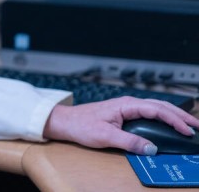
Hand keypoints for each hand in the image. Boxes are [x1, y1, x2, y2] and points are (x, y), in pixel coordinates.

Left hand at [43, 96, 198, 154]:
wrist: (65, 121)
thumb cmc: (81, 125)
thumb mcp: (105, 136)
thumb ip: (129, 142)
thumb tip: (150, 148)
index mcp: (126, 104)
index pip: (156, 109)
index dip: (174, 119)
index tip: (187, 130)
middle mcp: (128, 103)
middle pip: (161, 106)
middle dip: (180, 115)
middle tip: (197, 126)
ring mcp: (127, 107)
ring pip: (156, 108)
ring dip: (173, 115)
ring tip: (189, 125)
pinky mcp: (125, 113)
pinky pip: (150, 113)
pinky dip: (163, 117)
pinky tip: (169, 124)